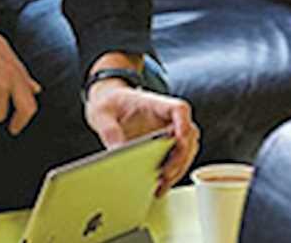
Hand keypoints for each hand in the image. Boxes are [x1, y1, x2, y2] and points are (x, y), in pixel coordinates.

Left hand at [84, 84, 199, 196]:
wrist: (107, 102)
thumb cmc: (108, 103)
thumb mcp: (101, 114)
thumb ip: (109, 130)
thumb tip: (117, 151)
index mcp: (153, 104)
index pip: (178, 109)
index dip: (183, 122)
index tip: (180, 138)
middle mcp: (167, 118)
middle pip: (188, 134)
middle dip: (180, 156)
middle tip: (165, 174)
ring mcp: (169, 132)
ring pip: (187, 150)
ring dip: (178, 169)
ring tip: (161, 185)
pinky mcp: (166, 145)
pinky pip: (177, 160)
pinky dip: (171, 175)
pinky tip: (160, 188)